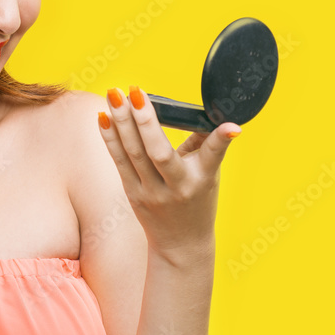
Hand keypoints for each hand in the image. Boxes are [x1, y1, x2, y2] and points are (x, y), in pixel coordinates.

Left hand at [98, 86, 240, 261]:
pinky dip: (110, 137)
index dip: (221, 139)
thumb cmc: (198, 202)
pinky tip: (103, 116)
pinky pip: (119, 161)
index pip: (212, 155)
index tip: (231, 126)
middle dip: (145, 120)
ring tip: (113, 94)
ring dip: (121, 122)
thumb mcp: (209, 175)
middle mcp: (177, 187)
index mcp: (202, 179)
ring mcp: (151, 192)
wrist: (181, 243)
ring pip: (133, 154)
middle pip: (159, 153)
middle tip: (134, 90)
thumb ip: (206, 145)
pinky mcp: (132, 193)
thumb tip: (205, 114)